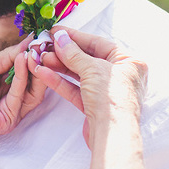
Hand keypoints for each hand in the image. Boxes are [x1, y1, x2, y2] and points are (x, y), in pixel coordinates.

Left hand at [0, 34, 46, 150]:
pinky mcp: (10, 118)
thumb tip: (29, 41)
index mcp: (7, 85)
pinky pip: (20, 96)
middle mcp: (13, 98)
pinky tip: (22, 60)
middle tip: (43, 44)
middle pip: (34, 81)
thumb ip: (9, 55)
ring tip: (34, 51)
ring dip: (34, 69)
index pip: (27, 70)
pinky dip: (22, 77)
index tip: (41, 39)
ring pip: (33, 90)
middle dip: (38, 62)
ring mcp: (13, 110)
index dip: (34, 55)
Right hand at [29, 28, 147, 147]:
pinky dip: (60, 81)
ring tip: (39, 59)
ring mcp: (106, 91)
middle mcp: (120, 75)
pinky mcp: (94, 105)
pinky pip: (75, 88)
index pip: (98, 43)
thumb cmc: (112, 99)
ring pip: (79, 74)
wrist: (112, 136)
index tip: (55, 32)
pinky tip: (43, 73)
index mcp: (128, 62)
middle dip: (63, 53)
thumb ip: (74, 53)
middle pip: (87, 58)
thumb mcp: (92, 69)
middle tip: (44, 46)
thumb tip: (60, 37)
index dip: (75, 37)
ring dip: (58, 66)